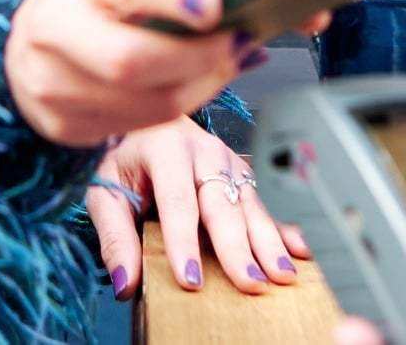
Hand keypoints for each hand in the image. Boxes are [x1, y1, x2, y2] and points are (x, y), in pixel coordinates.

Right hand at [5, 0, 328, 146]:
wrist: (35, 42)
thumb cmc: (104, 1)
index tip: (215, 5)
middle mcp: (50, 26)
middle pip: (132, 61)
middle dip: (199, 59)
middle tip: (246, 43)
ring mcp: (49, 83)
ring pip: (145, 103)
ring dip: (201, 86)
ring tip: (232, 61)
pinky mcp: (61, 125)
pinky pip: (137, 127)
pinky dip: (178, 107)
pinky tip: (197, 84)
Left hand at [87, 116, 316, 298]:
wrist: (145, 123)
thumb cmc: (125, 160)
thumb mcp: (105, 192)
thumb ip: (115, 237)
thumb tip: (126, 282)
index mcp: (165, 148)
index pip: (177, 200)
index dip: (184, 242)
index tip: (191, 280)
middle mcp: (203, 150)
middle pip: (222, 202)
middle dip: (237, 246)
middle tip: (250, 282)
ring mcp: (228, 160)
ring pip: (250, 203)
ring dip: (267, 241)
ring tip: (281, 275)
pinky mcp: (243, 173)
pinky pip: (265, 202)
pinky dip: (284, 227)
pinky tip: (301, 250)